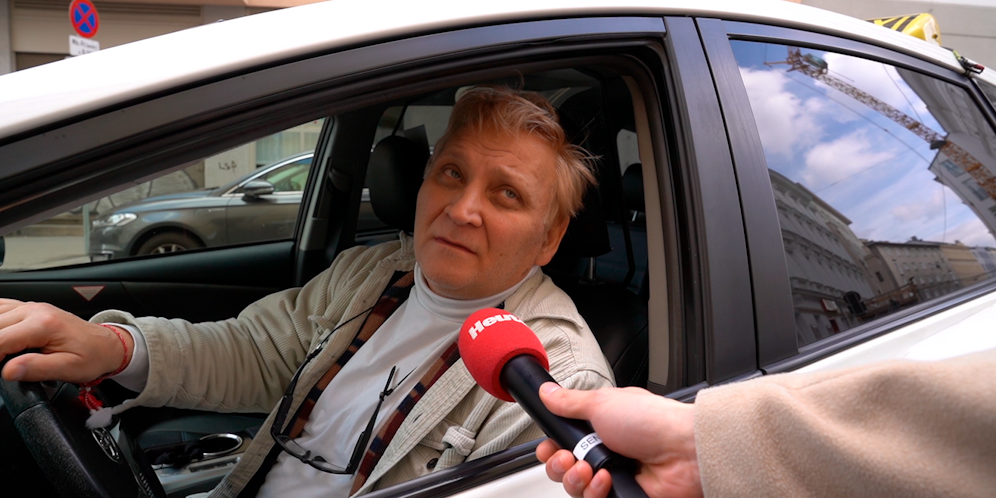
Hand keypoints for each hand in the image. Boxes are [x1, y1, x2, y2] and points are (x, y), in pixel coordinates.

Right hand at [0, 299, 132, 382]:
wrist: (106, 345)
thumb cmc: (91, 356)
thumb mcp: (68, 369)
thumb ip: (37, 368)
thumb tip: (8, 371)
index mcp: (44, 324)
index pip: (0, 340)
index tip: (0, 372)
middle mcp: (35, 311)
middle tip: (3, 364)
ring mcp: (31, 307)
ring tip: (3, 354)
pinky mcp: (30, 308)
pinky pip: (2, 307)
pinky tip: (1, 334)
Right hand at [535, 383, 701, 497]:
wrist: (684, 451)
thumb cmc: (652, 421)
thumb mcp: (602, 403)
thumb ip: (570, 402)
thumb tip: (548, 392)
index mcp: (600, 426)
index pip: (563, 442)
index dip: (551, 447)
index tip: (548, 447)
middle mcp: (605, 451)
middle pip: (564, 468)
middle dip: (559, 465)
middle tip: (568, 458)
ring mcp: (614, 475)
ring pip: (575, 488)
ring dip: (576, 479)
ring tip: (591, 470)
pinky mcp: (621, 494)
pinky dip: (595, 492)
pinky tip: (606, 481)